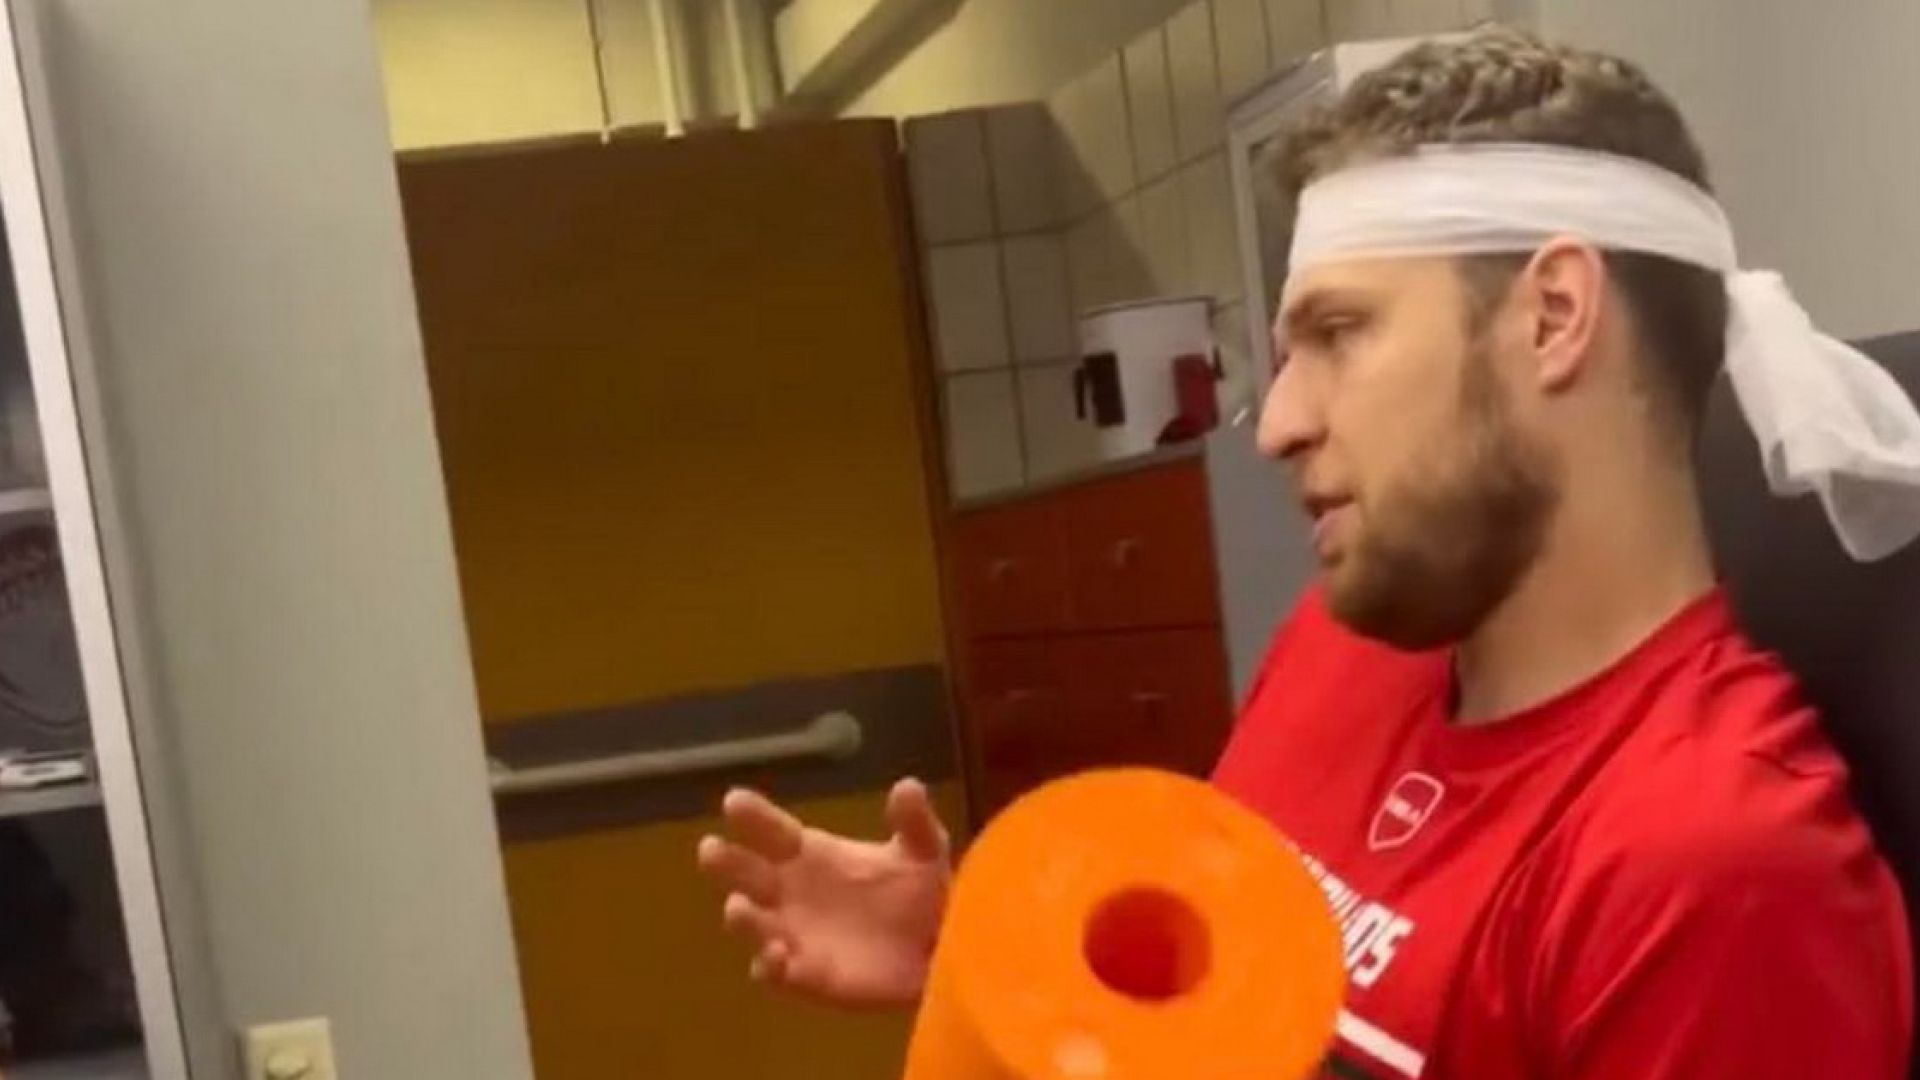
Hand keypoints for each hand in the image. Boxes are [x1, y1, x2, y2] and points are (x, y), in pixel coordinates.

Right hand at [697, 777, 951, 1007]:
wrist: (938, 949)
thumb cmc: (921, 890)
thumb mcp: (924, 849)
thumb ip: (914, 821)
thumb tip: (908, 786)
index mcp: (809, 853)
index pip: (770, 830)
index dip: (752, 816)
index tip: (735, 801)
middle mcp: (789, 890)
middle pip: (744, 873)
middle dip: (725, 861)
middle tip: (711, 849)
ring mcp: (791, 933)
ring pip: (750, 924)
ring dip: (741, 917)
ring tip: (739, 908)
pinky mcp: (804, 975)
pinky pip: (775, 972)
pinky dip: (770, 965)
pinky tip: (777, 957)